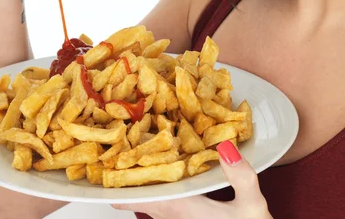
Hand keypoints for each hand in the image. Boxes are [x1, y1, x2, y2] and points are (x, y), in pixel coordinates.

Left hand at [112, 141, 272, 218]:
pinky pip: (170, 209)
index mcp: (187, 210)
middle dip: (130, 187)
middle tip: (110, 169)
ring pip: (158, 207)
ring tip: (130, 173)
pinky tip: (166, 185)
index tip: (105, 177)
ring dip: (145, 191)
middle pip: (148, 202)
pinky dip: (161, 196)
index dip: (127, 187)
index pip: (150, 197)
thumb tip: (226, 146)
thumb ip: (241, 178)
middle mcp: (181, 218)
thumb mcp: (253, 207)